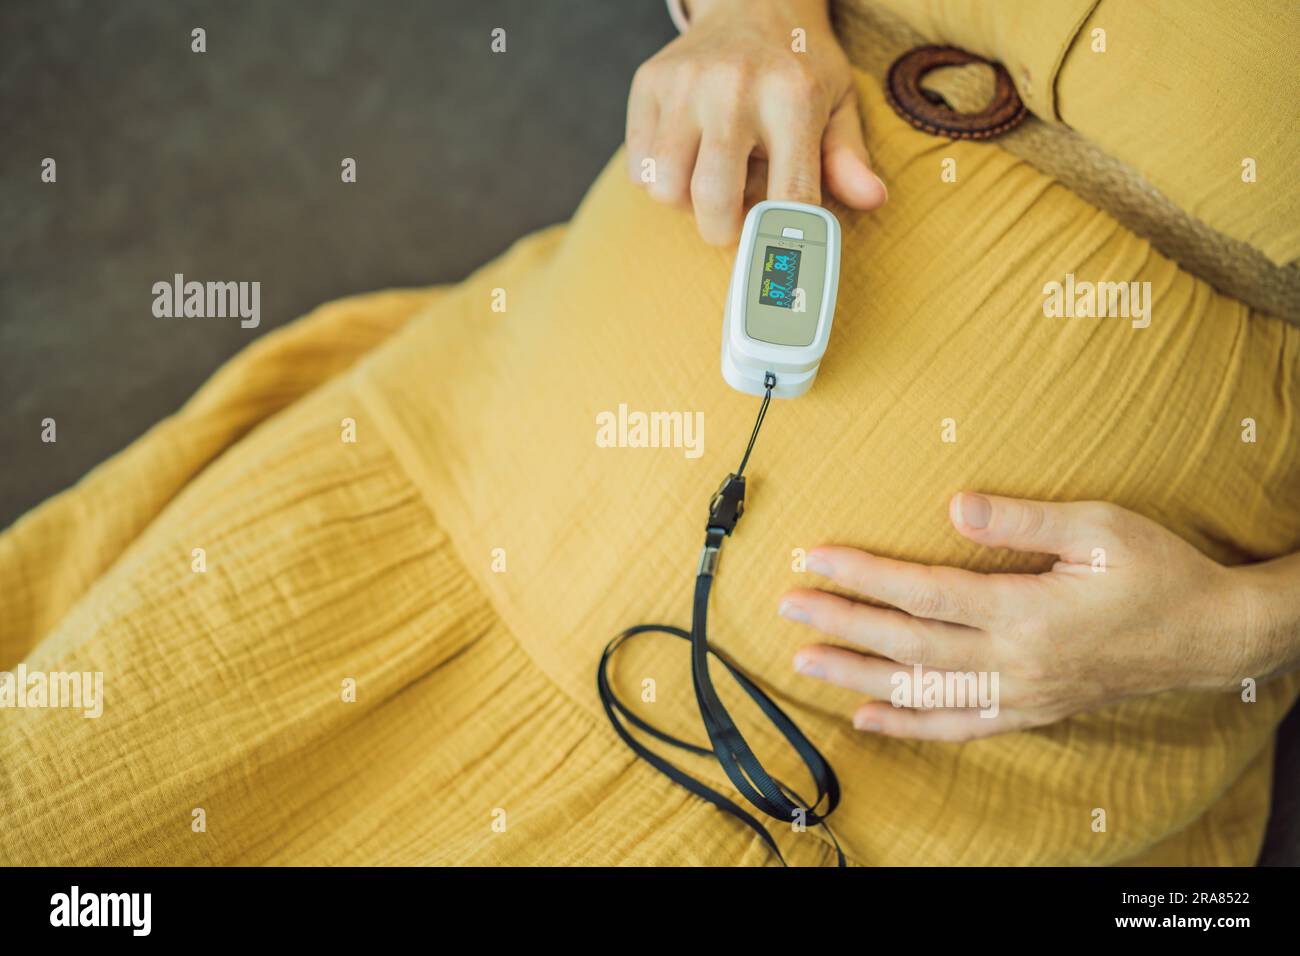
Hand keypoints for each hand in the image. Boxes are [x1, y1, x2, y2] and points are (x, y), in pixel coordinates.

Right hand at [626, 0, 886, 243]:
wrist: (751, 1)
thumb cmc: (799, 67)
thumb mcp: (837, 102)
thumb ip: (848, 157)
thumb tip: (873, 199)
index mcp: (792, 97)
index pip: (786, 196)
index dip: (780, 238)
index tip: (777, 254)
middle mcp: (734, 87)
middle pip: (712, 200)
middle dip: (723, 231)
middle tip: (735, 224)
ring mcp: (685, 84)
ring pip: (667, 190)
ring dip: (688, 205)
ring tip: (711, 183)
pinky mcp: (649, 84)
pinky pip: (639, 168)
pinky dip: (660, 180)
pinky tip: (686, 159)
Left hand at [778, 492, 1256, 740]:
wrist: (1207, 635)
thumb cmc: (1155, 571)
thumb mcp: (1098, 527)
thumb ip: (1022, 520)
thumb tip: (955, 507)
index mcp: (1026, 612)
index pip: (924, 592)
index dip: (865, 575)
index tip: (817, 558)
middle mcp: (1015, 661)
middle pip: (909, 643)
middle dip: (843, 624)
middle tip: (790, 608)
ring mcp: (1021, 693)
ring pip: (923, 691)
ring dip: (860, 676)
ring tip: (806, 662)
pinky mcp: (1030, 711)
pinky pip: (958, 727)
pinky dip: (909, 726)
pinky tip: (867, 718)